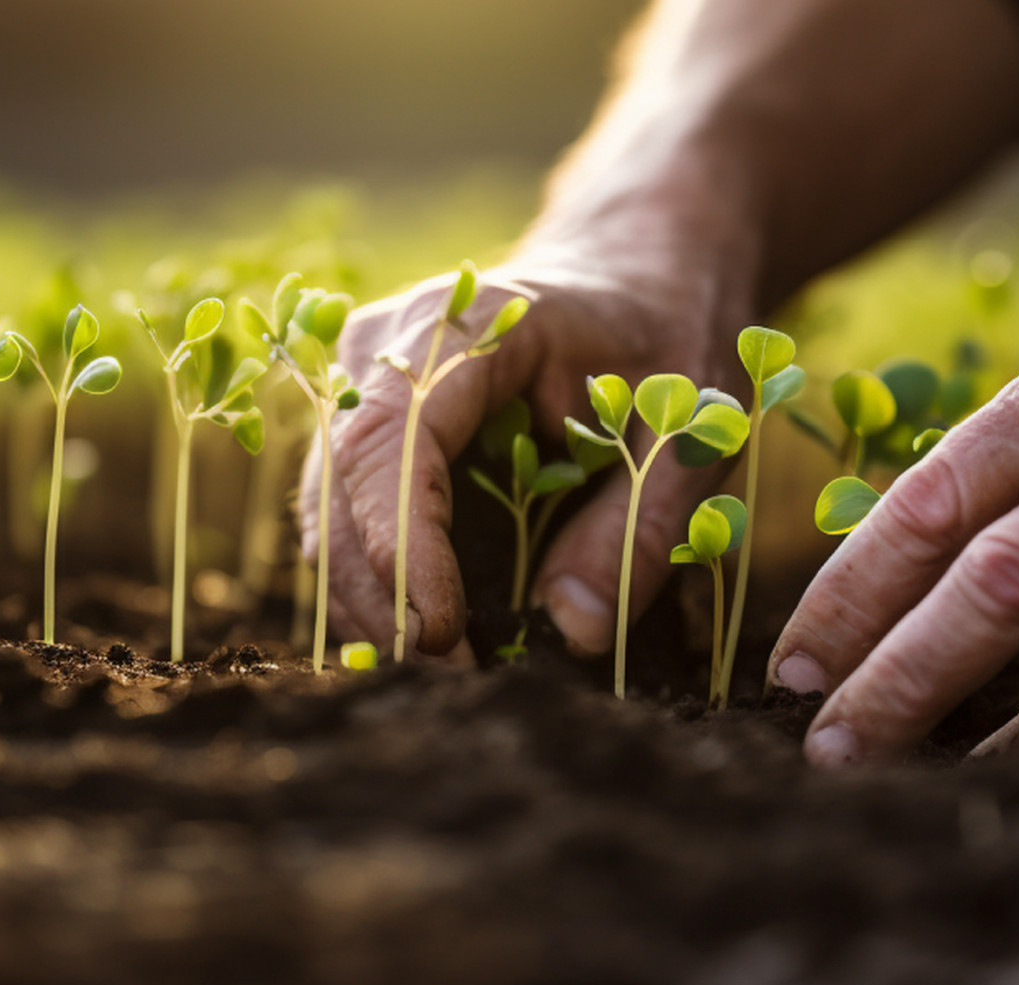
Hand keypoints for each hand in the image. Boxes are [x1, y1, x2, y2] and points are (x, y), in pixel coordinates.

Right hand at [299, 259, 749, 657]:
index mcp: (470, 326)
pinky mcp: (362, 420)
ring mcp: (363, 380)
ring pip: (326, 509)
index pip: (395, 442)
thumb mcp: (692, 429)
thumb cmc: (667, 336)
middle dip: (381, 597)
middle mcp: (390, 345)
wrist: (633, 268)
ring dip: (371, 601)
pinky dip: (374, 581)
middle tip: (452, 683)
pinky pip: (343, 512)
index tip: (442, 637)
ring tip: (448, 670)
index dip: (403, 548)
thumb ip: (638, 525)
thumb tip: (573, 631)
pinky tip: (429, 632)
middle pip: (340, 485)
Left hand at [771, 297, 1018, 765]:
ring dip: (920, 683)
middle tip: (802, 719)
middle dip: (859, 639)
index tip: (792, 652)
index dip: (847, 578)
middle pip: (946, 544)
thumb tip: (941, 562)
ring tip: (859, 755)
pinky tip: (1003, 771)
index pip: (925, 489)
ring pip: (1010, 597)